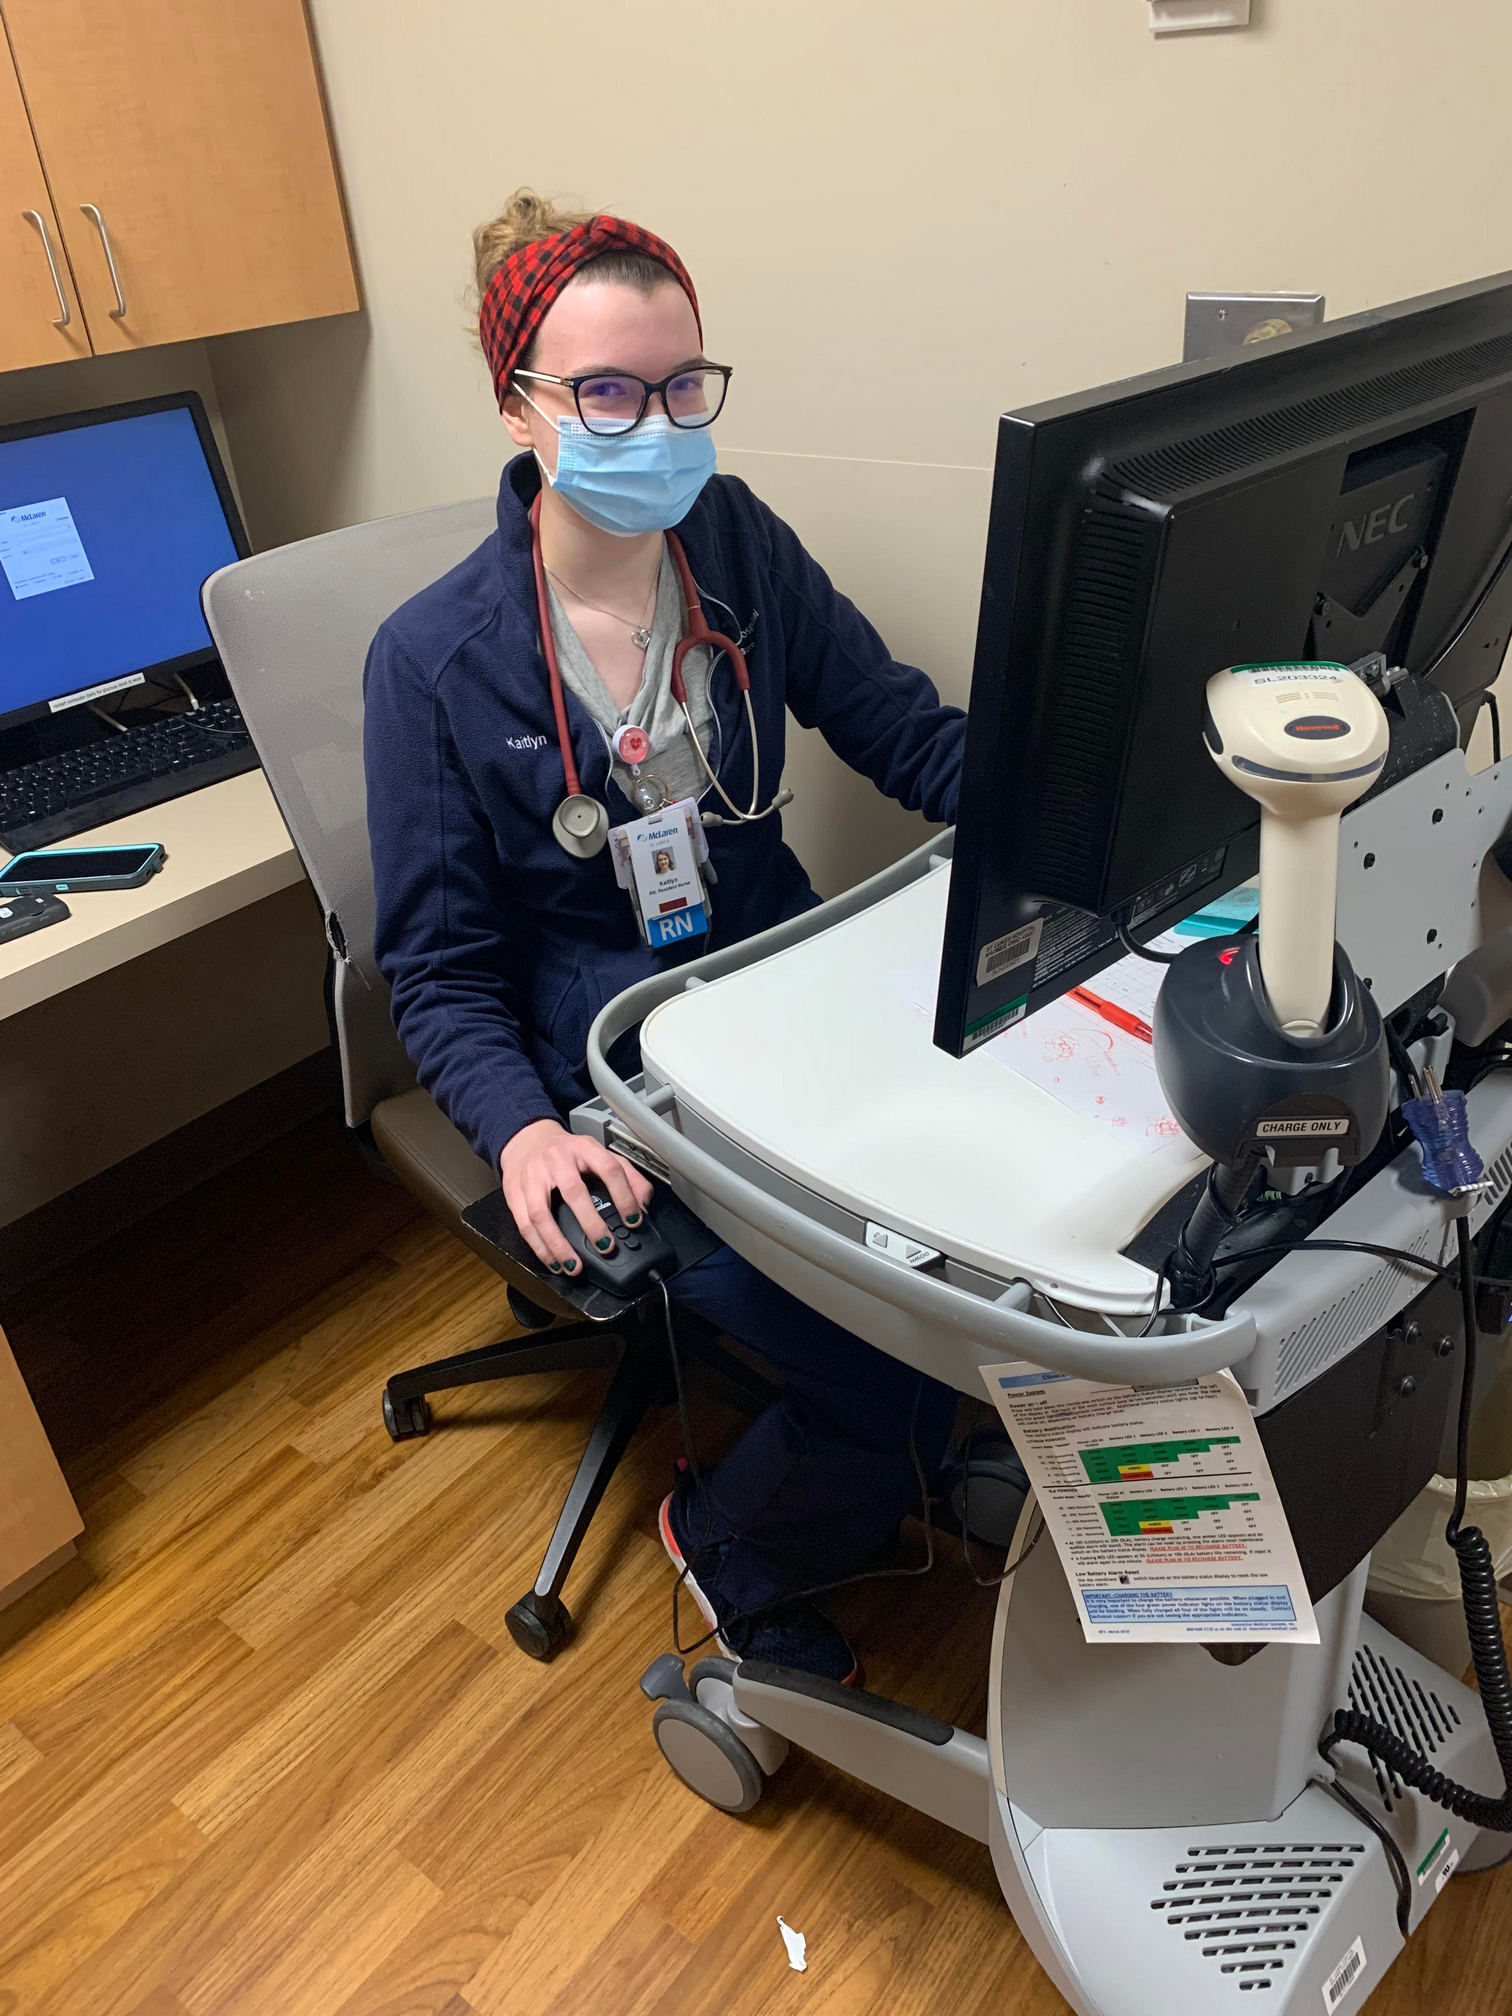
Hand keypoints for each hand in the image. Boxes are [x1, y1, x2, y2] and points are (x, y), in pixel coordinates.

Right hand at [500, 1118, 654, 1275]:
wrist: (526, 1139)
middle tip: (606, 1246)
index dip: (624, 1195)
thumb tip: (644, 1204)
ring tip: (575, 1266)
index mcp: (583, 1148)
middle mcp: (556, 1160)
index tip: (634, 1220)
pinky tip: (553, 1261)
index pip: (609, 1168)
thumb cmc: (566, 1152)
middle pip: (574, 1192)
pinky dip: (539, 1247)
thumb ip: (626, 1174)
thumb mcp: (597, 1153)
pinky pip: (524, 1224)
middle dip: (591, 1223)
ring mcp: (532, 1176)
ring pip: (541, 1213)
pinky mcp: (514, 1192)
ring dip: (558, 1244)